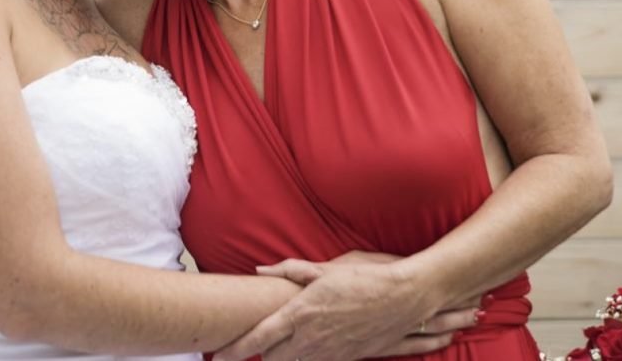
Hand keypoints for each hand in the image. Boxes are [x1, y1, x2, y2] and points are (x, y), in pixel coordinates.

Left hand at [213, 258, 478, 360]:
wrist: (403, 300)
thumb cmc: (363, 280)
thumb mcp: (325, 270)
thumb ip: (290, 270)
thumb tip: (261, 269)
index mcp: (300, 314)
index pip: (258, 338)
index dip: (235, 350)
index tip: (217, 356)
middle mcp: (311, 339)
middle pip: (272, 359)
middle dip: (258, 356)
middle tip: (245, 347)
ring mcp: (329, 353)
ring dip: (282, 358)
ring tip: (273, 349)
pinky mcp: (346, 359)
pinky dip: (306, 359)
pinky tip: (306, 349)